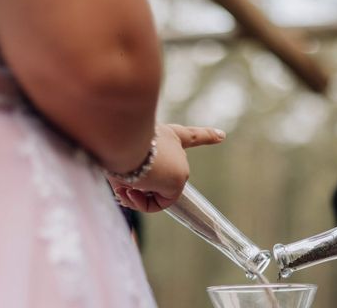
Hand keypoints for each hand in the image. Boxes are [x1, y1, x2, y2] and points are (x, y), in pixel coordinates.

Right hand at [108, 124, 224, 212]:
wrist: (122, 137)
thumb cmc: (115, 143)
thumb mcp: (120, 158)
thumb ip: (130, 174)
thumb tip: (134, 192)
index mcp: (163, 132)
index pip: (188, 135)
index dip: (206, 135)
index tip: (222, 135)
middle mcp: (174, 144)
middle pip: (156, 175)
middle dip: (134, 187)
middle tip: (118, 185)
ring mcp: (180, 162)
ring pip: (155, 190)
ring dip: (135, 195)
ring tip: (123, 186)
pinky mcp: (179, 179)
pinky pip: (160, 203)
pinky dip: (143, 204)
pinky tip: (132, 192)